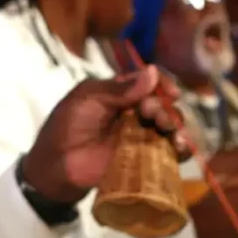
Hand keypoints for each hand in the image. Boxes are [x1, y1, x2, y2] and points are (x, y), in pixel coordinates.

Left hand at [21, 66, 189, 203]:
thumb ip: (118, 88)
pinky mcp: (144, 159)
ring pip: (170, 125)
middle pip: (162, 104)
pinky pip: (169, 152)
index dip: (162, 84)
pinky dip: (180, 148)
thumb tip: (152, 72)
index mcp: (120, 93)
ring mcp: (141, 136)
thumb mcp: (87, 98)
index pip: (149, 82)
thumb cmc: (66, 126)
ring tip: (166, 128)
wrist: (56, 166)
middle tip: (152, 114)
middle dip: (163, 106)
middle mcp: (134, 112)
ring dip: (174, 124)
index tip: (169, 91)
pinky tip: (179, 146)